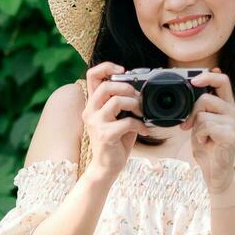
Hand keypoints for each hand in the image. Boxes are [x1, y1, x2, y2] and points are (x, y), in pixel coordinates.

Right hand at [80, 61, 145, 181]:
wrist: (107, 168)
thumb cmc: (115, 142)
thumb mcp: (117, 118)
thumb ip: (122, 103)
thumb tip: (139, 89)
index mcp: (92, 104)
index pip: (92, 75)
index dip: (106, 67)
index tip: (122, 70)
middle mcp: (90, 111)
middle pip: (105, 86)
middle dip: (126, 87)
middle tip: (137, 96)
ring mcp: (96, 123)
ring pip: (116, 101)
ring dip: (135, 105)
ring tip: (142, 114)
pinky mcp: (105, 135)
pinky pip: (126, 122)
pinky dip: (140, 125)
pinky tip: (144, 131)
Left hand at [185, 68, 234, 196]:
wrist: (215, 171)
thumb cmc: (207, 146)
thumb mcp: (200, 122)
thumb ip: (199, 107)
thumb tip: (192, 87)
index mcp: (226, 105)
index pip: (223, 81)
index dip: (208, 77)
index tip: (193, 81)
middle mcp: (233, 111)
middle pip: (205, 99)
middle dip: (191, 113)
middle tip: (189, 126)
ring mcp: (233, 123)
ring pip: (202, 115)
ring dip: (195, 129)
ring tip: (204, 138)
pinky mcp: (230, 135)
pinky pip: (205, 127)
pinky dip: (199, 136)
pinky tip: (207, 144)